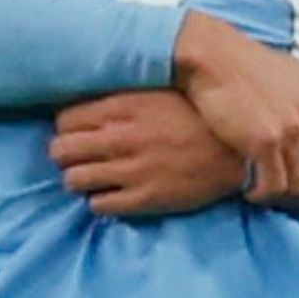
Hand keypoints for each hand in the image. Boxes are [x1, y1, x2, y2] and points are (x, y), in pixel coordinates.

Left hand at [50, 90, 243, 216]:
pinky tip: (113, 192)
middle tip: (78, 156)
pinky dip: (100, 200)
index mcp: (123, 107)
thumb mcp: (159, 92)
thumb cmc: (200, 116)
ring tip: (93, 176)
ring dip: (79, 179)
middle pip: (61, 150)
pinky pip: (99, 205)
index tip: (76, 132)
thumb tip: (91, 97)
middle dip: (65, 154)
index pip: (64, 119)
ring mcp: (131, 170)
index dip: (66, 127)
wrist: (238, 150)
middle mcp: (121, 138)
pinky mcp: (144, 198)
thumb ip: (124, 96)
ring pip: (73, 180)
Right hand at [169, 14, 298, 203]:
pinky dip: (261, 195)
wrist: (215, 57)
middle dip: (298, 197)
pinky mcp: (265, 140)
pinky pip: (272, 186)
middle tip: (277, 194)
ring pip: (296, 188)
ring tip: (262, 191)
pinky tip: (249, 189)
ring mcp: (292, 130)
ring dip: (278, 197)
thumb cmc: (258, 66)